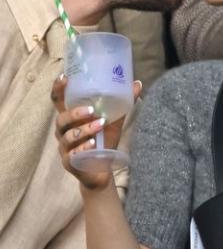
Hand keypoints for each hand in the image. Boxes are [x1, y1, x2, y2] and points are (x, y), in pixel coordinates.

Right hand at [51, 75, 141, 189]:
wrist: (103, 170)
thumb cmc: (104, 142)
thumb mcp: (114, 121)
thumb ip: (123, 104)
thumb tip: (137, 83)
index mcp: (72, 118)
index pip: (58, 101)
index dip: (58, 89)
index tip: (65, 77)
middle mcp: (64, 131)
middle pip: (60, 119)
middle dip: (75, 113)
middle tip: (92, 110)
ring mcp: (65, 147)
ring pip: (67, 136)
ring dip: (84, 130)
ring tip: (100, 125)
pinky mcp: (69, 162)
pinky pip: (73, 154)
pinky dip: (84, 147)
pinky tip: (94, 144)